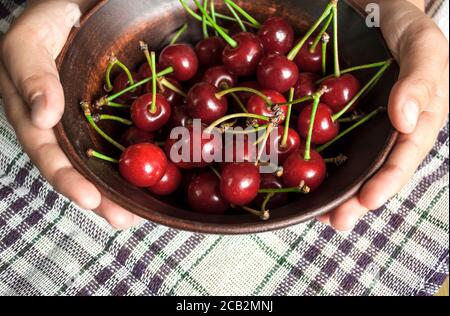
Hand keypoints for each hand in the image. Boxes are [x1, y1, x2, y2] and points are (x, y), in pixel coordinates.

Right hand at [0, 0, 141, 229]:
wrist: (79, 10)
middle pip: (79, 169)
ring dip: (123, 189)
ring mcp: (90, 122)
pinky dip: (142, 159)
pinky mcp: (115, 114)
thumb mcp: (28, 42)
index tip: (89, 198)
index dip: (67, 179)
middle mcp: (62, 126)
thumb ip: (31, 75)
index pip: (48, 154)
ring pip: (105, 161)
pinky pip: (127, 139)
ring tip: (143, 213)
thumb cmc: (46, 21)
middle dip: (101, 198)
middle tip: (125, 221)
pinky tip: (158, 177)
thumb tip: (43, 116)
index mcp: (34, 114)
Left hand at [319, 0, 448, 230]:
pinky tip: (290, 172)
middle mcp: (382, 130)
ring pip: (342, 162)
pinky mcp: (328, 113)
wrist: (373, 8)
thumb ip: (420, 80)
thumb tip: (404, 121)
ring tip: (313, 213)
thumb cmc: (406, 28)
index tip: (367, 200)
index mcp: (414, 121)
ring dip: (327, 189)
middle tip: (335, 222)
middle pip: (369, 171)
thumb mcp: (424, 47)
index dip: (386, 182)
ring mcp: (354, 124)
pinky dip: (305, 156)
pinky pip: (316, 136)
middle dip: (353, 200)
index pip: (403, 158)